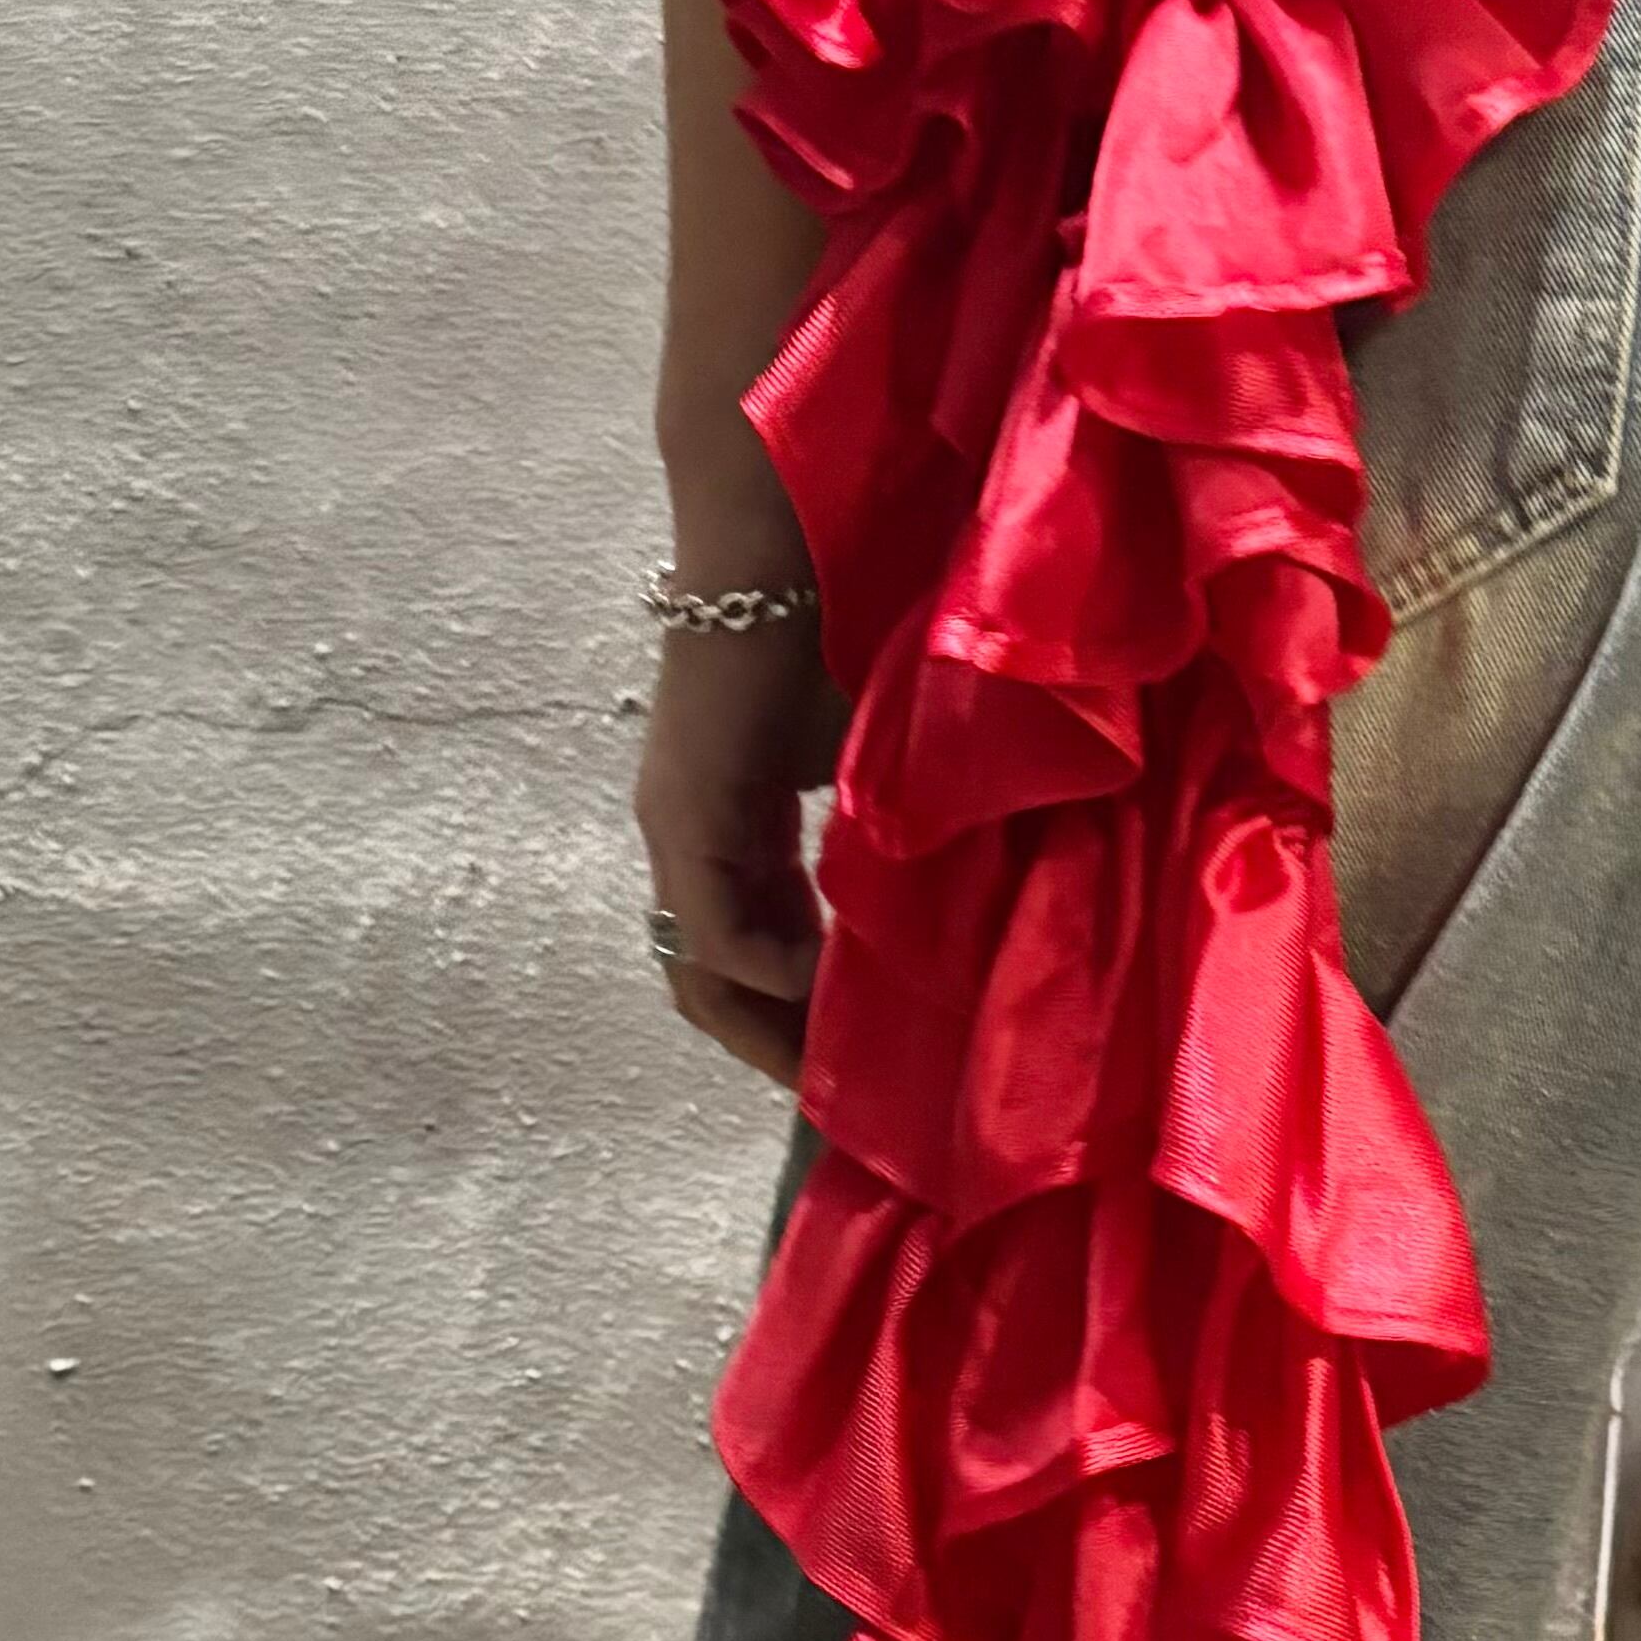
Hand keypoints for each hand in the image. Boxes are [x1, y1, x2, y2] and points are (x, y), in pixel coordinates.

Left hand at [633, 443, 844, 1090]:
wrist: (782, 544)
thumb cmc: (838, 626)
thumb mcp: (876, 759)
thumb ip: (892, 831)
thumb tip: (962, 904)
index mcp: (730, 830)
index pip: (744, 957)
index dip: (794, 1019)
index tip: (863, 1063)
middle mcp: (688, 841)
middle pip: (708, 987)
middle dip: (777, 1048)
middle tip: (851, 1096)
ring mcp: (678, 829)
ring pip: (703, 972)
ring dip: (770, 1027)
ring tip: (842, 1062)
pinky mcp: (685, 812)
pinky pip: (718, 930)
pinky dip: (771, 973)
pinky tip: (833, 989)